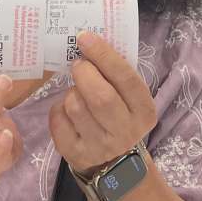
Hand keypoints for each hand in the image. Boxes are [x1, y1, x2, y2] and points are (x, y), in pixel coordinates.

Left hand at [49, 31, 157, 173]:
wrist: (114, 163)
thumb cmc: (119, 115)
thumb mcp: (129, 98)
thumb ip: (116, 75)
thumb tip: (90, 41)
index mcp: (143, 111)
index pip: (125, 78)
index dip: (104, 55)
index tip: (85, 37)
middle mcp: (125, 132)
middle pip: (100, 97)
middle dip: (84, 73)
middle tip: (78, 64)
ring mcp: (100, 146)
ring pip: (75, 107)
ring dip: (71, 92)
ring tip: (77, 92)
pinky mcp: (76, 154)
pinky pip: (58, 121)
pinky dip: (58, 109)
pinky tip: (68, 110)